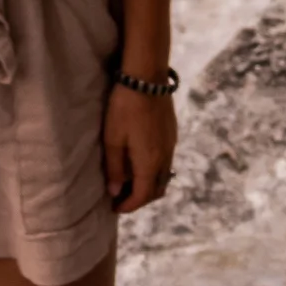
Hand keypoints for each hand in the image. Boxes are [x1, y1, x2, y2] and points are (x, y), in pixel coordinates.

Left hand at [103, 82, 176, 212]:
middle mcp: (165, 158)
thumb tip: (115, 190)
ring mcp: (171, 146)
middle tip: (122, 197)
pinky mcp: (172, 134)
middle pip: (157, 190)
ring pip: (164, 177)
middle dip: (140, 199)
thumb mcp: (112, 139)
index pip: (143, 195)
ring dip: (149, 185)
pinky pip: (166, 163)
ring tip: (130, 181)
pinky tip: (140, 162)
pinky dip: (154, 171)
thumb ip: (114, 167)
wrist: (147, 78)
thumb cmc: (124, 108)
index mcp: (150, 163)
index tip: (115, 208)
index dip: (128, 206)